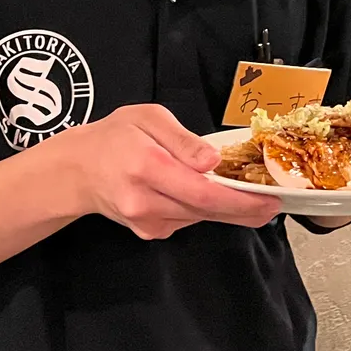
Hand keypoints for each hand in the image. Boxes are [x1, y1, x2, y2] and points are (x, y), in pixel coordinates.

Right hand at [53, 104, 281, 239]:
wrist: (77, 171)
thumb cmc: (113, 137)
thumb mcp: (147, 117)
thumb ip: (182, 139)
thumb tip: (213, 161)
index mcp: (147, 167)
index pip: (202, 193)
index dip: (240, 200)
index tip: (270, 200)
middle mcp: (146, 202)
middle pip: (206, 212)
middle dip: (244, 209)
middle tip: (273, 204)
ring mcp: (146, 223)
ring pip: (198, 217)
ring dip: (223, 208)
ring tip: (240, 191)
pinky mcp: (149, 233)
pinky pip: (186, 221)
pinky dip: (200, 209)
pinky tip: (199, 194)